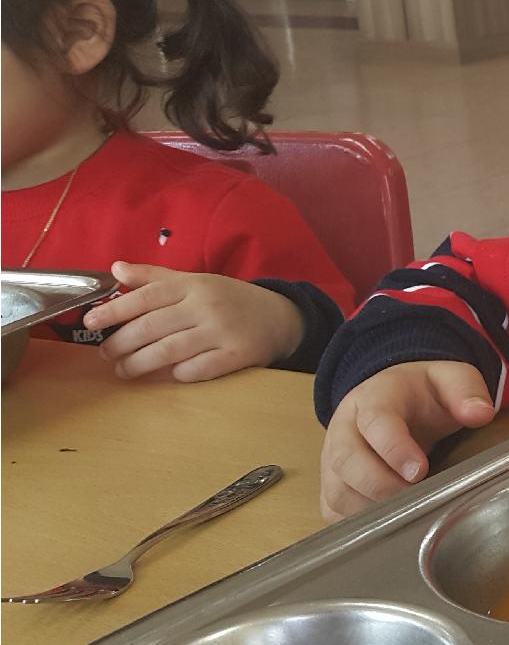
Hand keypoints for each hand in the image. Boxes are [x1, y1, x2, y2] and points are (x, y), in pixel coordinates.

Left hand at [83, 262, 302, 381]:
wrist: (282, 317)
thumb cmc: (231, 300)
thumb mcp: (196, 281)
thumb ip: (155, 277)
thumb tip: (115, 268)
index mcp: (194, 285)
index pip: (146, 297)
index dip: (114, 309)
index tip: (89, 321)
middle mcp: (207, 306)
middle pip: (151, 328)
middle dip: (121, 344)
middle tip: (106, 355)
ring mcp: (223, 331)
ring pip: (168, 352)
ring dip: (139, 365)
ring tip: (124, 370)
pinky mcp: (238, 355)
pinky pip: (197, 370)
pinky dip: (177, 374)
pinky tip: (168, 375)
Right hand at [320, 361, 497, 520]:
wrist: (396, 399)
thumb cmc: (424, 394)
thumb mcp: (450, 379)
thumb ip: (466, 391)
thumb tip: (481, 413)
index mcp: (374, 398)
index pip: (375, 422)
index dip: (394, 449)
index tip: (419, 471)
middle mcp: (345, 428)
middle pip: (346, 460)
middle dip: (380, 485)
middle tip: (417, 499)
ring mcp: (333, 459)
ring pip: (338, 491)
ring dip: (372, 509)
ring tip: (410, 515)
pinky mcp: (333, 485)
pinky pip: (334, 512)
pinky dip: (360, 526)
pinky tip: (392, 528)